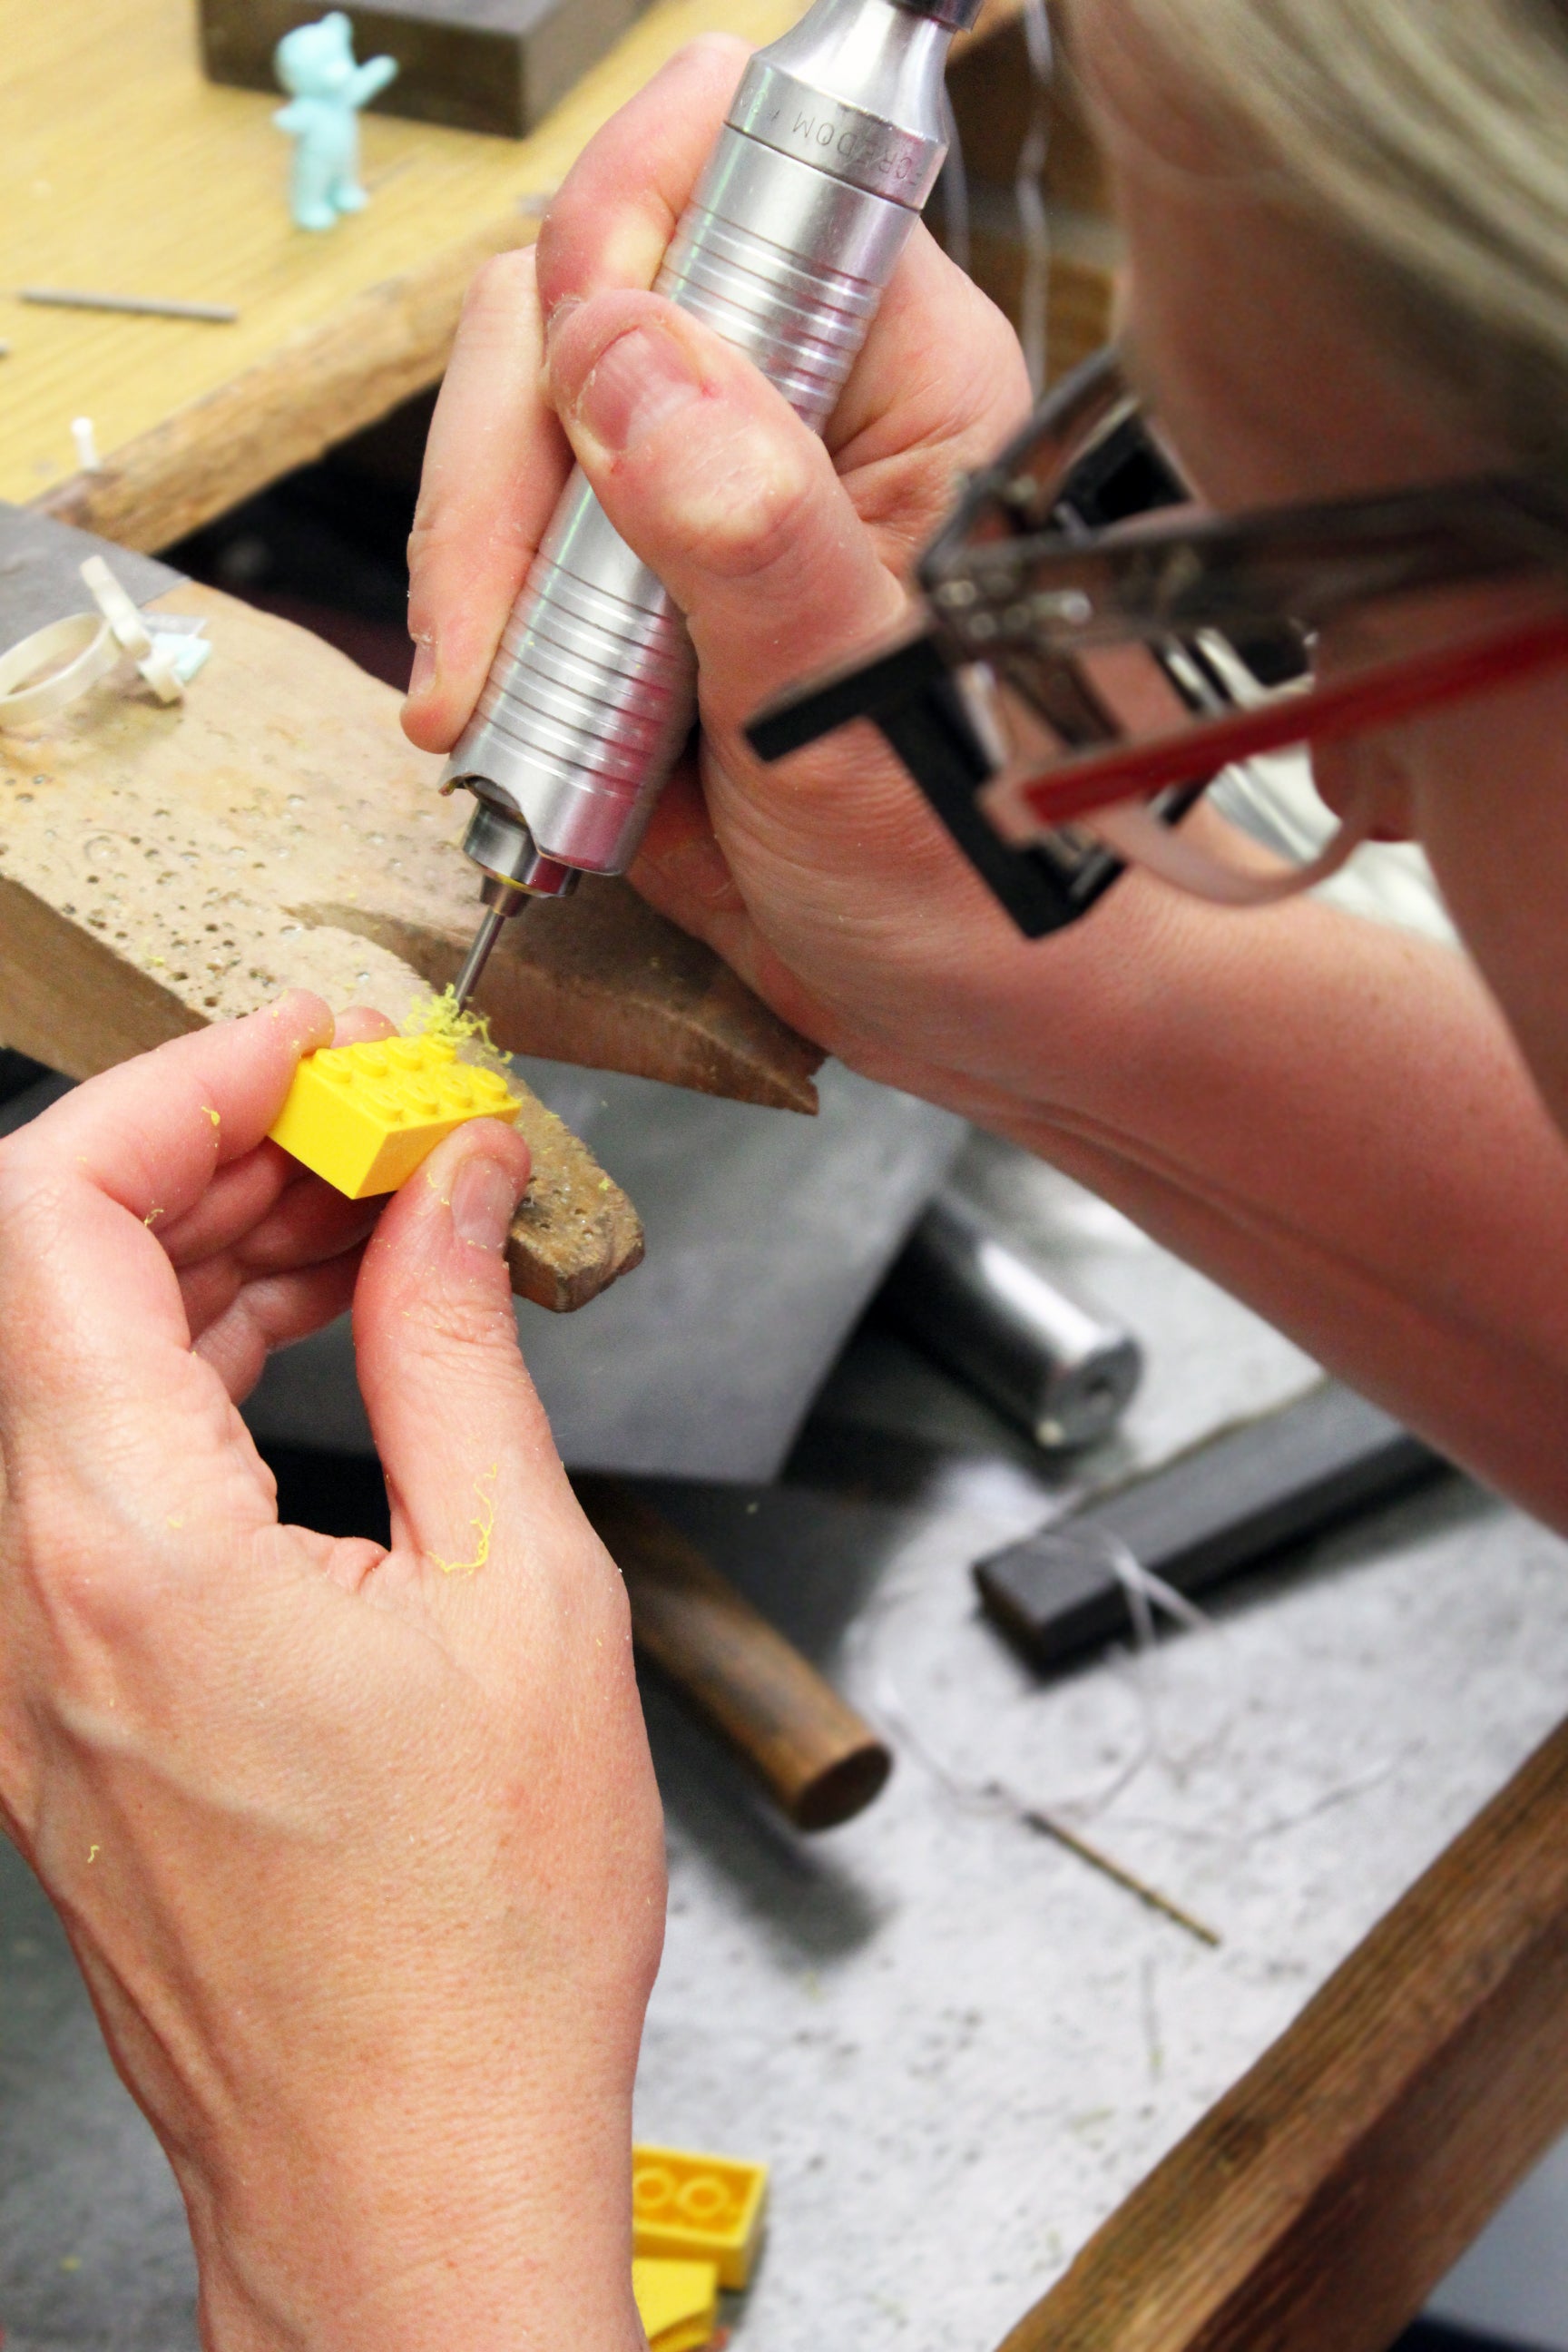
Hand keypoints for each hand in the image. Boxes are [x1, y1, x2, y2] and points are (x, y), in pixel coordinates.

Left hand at [0, 998, 661, 2350]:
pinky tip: (319, 1348)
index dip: (186, 1087)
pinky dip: (196, 1377)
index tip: (315, 1055)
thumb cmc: (472, 1947)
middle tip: (376, 1132)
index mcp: (128, 1552)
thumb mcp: (521, 1597)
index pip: (61, 1213)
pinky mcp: (67, 1703)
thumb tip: (456, 1195)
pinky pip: (94, 1474)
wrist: (404, 2173)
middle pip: (55, 1275)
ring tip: (374, 1224)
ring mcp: (31, 1660)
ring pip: (70, 1369)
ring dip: (209, 1264)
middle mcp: (34, 1599)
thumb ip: (464, 1353)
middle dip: (216, 1159)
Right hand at [402, 38, 1118, 1122]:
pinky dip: (479, 654)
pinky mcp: (634, 615)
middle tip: (487, 638)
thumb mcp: (865, 708)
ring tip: (485, 720)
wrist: (980, 1013)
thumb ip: (750, 529)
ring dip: (474, 581)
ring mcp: (694, 516)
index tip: (569, 387)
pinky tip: (496, 739)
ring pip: (518, 450)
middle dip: (503, 474)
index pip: (735, 186)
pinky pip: (508, 579)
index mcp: (893, 378)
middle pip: (573, 316)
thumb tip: (622, 358)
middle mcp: (785, 416)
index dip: (624, 241)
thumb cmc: (990, 866)